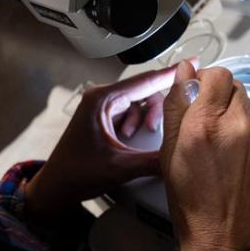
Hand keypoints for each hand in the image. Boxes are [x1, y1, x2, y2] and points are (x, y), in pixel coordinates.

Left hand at [23, 65, 179, 223]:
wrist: (56, 187)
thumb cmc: (77, 173)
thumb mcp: (121, 167)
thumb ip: (154, 161)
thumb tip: (181, 157)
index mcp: (101, 99)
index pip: (145, 80)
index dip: (171, 74)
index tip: (193, 63)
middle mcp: (100, 97)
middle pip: (144, 91)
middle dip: (155, 110)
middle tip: (158, 128)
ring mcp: (100, 107)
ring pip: (138, 103)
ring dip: (144, 119)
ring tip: (135, 137)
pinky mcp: (102, 118)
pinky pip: (129, 112)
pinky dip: (136, 125)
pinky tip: (128, 139)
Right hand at [159, 60, 249, 250]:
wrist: (229, 247)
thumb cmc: (193, 208)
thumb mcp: (169, 157)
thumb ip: (176, 107)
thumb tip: (184, 71)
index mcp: (205, 124)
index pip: (215, 74)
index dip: (205, 82)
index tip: (198, 96)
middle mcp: (239, 125)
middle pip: (235, 87)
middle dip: (220, 98)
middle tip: (208, 125)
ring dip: (237, 115)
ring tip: (225, 147)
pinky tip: (241, 160)